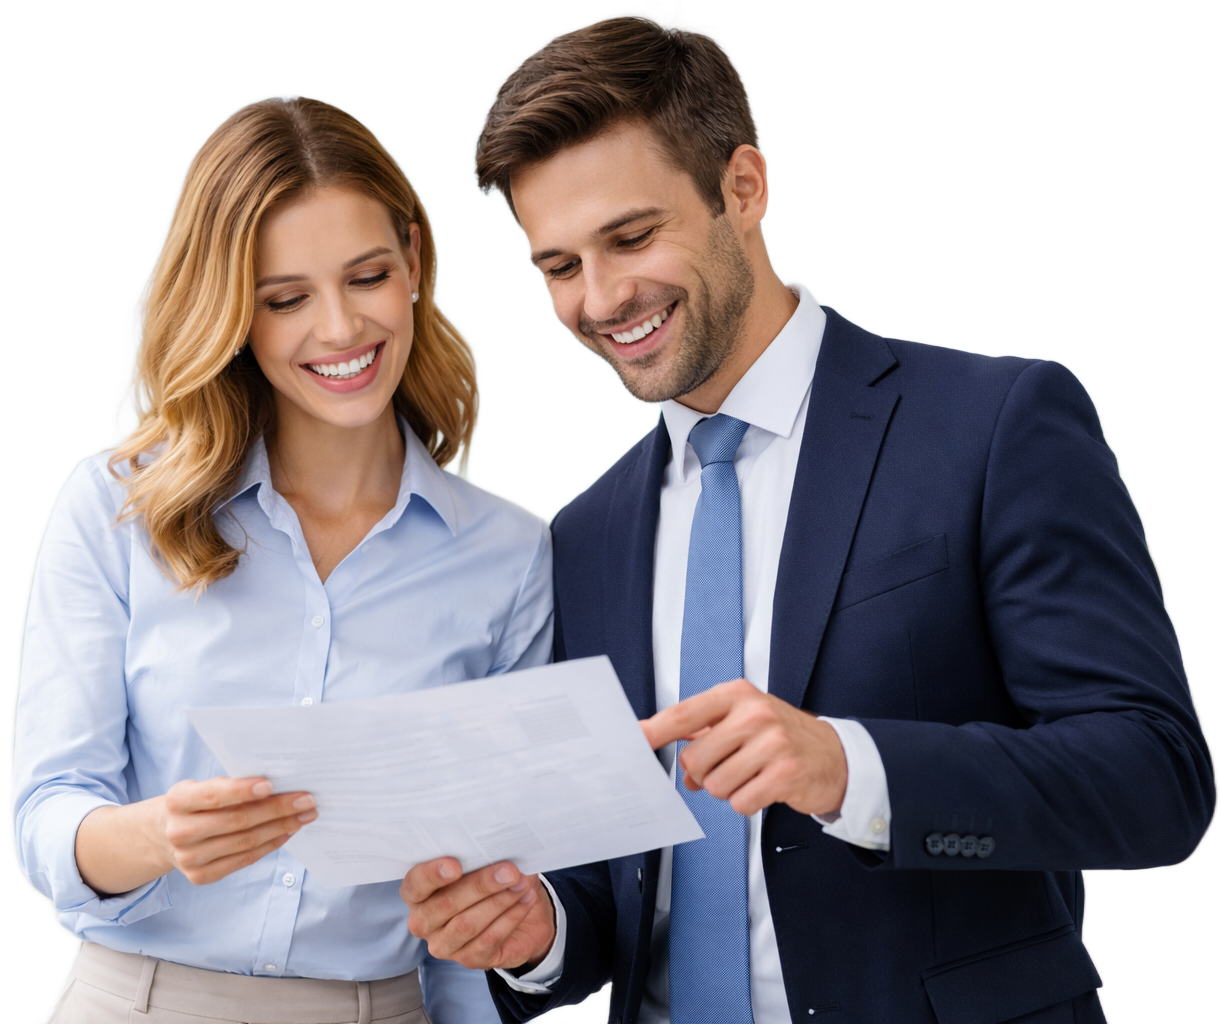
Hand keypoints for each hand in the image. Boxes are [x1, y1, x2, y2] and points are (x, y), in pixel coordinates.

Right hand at [157, 776, 316, 884]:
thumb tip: (278, 785)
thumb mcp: (201, 786)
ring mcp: (189, 858)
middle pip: (237, 821)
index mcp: (177, 801)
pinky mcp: (201, 876)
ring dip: (280, 827)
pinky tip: (287, 832)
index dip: (242, 790)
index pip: (213, 795)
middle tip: (307, 800)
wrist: (162, 834)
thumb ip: (230, 786)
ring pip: (245, 842)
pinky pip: (244, 859)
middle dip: (277, 809)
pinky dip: (270, 844)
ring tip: (304, 816)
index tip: (271, 784)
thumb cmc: (195, 803)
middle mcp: (179, 831)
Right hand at [401, 858, 555, 970]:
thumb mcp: (484, 862)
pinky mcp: (469, 960)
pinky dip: (510, 917)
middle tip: (509, 871)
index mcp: (419, 893)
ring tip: (522, 883)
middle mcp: (424, 921)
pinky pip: (488, 940)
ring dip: (499, 901)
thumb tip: (493, 844)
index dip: (433, 875)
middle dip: (480, 885)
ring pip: (468, 924)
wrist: (519, 913)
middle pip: (446, 904)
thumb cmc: (492, 880)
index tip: (455, 865)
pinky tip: (525, 900)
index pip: (415, 884)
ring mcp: (444, 944)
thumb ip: (479, 855)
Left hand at [640, 679, 847, 816]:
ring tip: (749, 776)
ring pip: (716, 785)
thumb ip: (704, 735)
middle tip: (725, 767)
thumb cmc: (780, 736)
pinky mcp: (786, 774)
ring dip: (727, 790)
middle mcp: (754, 714)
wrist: (835, 755)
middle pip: (695, 759)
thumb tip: (672, 761)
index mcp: (737, 695)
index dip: (655, 731)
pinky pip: (741, 802)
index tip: (633, 740)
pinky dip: (746, 802)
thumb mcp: (743, 720)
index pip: (684, 714)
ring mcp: (772, 743)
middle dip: (703, 773)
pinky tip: (763, 788)